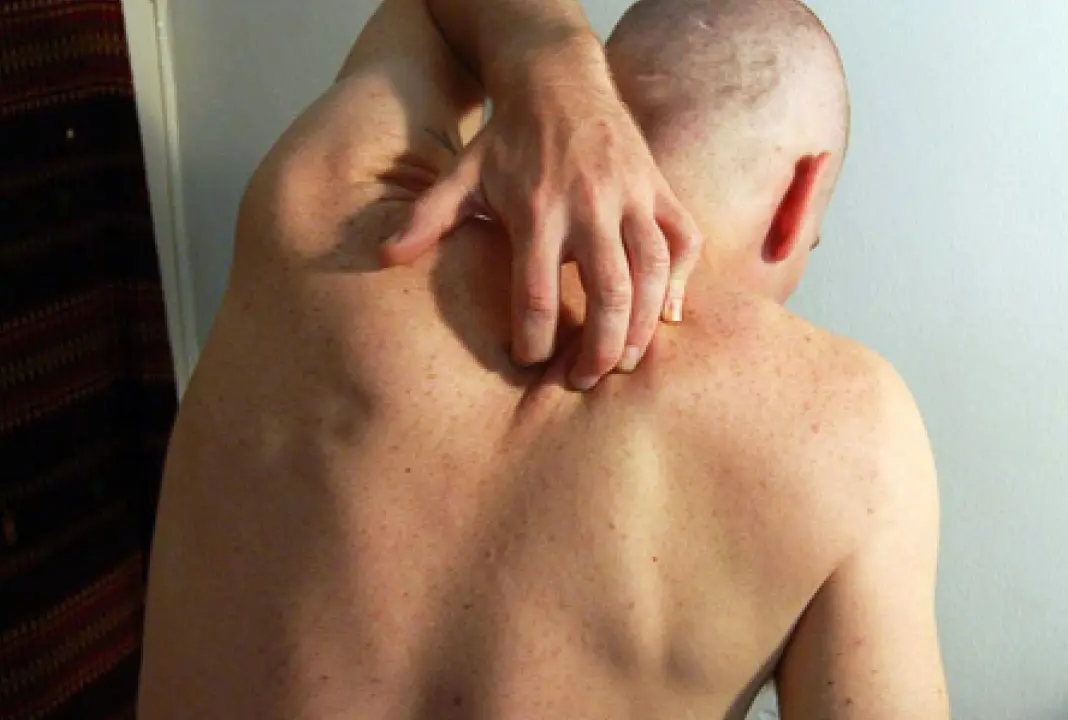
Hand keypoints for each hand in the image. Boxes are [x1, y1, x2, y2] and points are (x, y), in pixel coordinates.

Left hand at [381, 44, 702, 389]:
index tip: (527, 359)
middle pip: (608, 293)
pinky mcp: (658, 188)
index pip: (537, 294)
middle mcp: (590, 207)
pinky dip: (683, 280)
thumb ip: (426, 218)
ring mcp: (631, 196)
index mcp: (537, 212)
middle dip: (600, 348)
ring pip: (653, 272)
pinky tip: (670, 316)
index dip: (534, 338)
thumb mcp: (462, 174)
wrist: (558, 78)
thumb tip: (383, 256)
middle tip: (585, 379)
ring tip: (626, 362)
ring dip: (644, 325)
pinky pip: (684, 240)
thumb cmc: (508, 138)